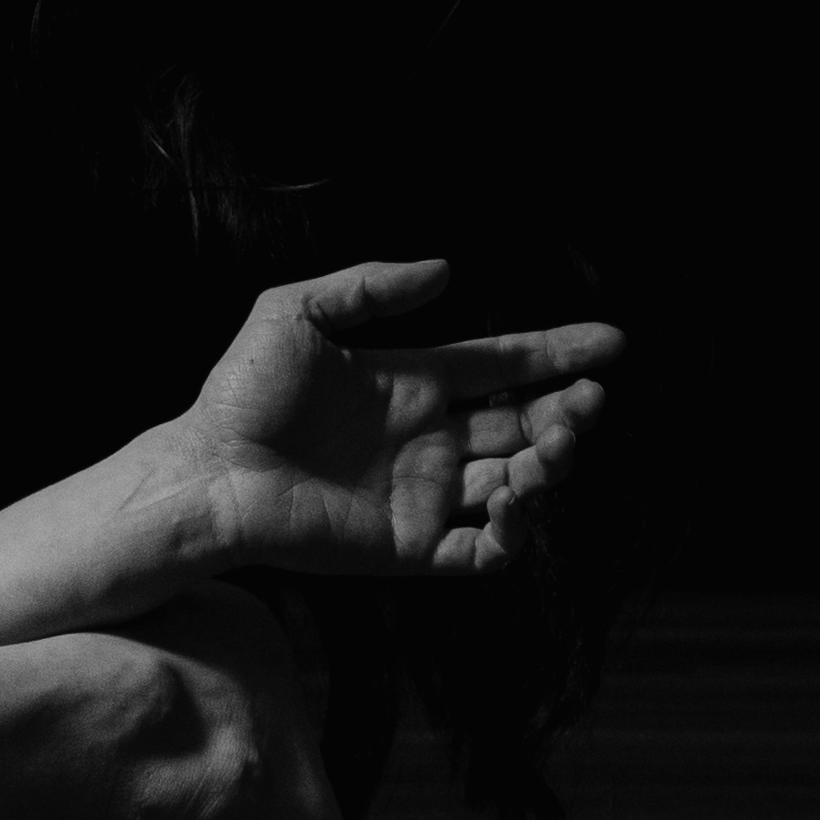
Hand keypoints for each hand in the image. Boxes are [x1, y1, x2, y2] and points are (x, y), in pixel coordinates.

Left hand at [153, 259, 619, 577]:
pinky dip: (516, 533)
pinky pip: (486, 550)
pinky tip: (513, 500)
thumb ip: (368, 287)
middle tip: (586, 402)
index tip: (612, 342)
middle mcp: (429, 440)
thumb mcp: (296, 314)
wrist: (208, 470)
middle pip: (525, 424)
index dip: (557, 353)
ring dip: (549, 465)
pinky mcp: (412, 546)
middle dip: (569, 413)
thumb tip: (445, 269)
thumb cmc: (240, 393)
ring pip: (519, 484)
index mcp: (412, 383)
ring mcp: (424, 495)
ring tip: (549, 448)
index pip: (503, 366)